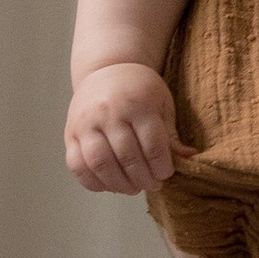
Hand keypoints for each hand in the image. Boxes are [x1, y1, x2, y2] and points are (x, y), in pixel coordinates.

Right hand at [64, 62, 184, 194]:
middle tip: (152, 185)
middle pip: (127, 156)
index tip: (165, 174)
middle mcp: (108, 112)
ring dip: (119, 183)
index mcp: (137, 103)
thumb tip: (189, 158)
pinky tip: (109, 184)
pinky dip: (92, 181)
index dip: (161, 166)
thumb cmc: (139, 89)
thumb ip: (171, 134)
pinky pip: (77, 165)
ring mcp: (85, 123)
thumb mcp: (161, 103)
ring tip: (132, 188)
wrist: (106, 69)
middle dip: (143, 178)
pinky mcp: (70, 133)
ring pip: (100, 163)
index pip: (152, 144)